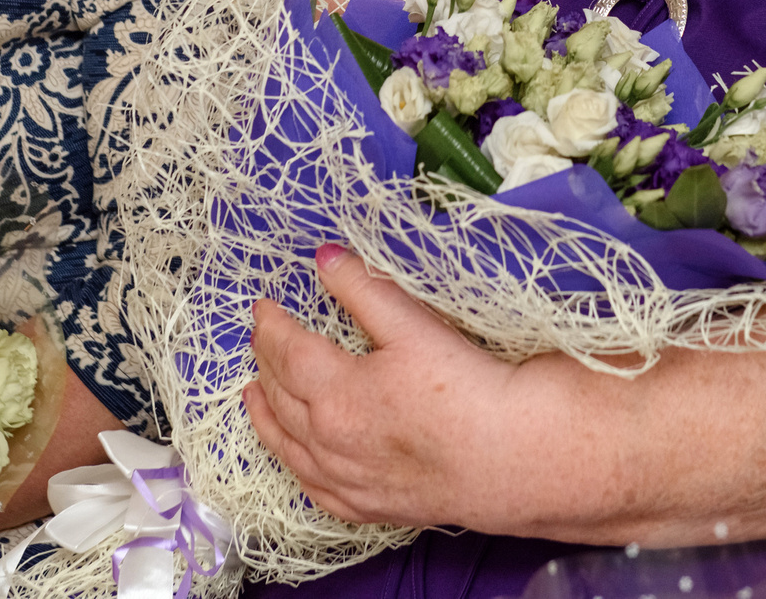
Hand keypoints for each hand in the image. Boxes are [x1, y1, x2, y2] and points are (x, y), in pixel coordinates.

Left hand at [243, 244, 527, 527]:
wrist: (513, 456)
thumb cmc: (467, 388)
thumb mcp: (413, 325)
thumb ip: (364, 288)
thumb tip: (324, 257)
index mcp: (335, 393)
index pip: (287, 351)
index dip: (272, 326)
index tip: (263, 307)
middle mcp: (329, 441)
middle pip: (281, 395)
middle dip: (266, 362)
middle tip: (260, 340)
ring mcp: (347, 480)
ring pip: (288, 445)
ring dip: (264, 415)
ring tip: (251, 394)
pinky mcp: (370, 507)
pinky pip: (314, 489)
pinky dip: (293, 467)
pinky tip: (293, 458)